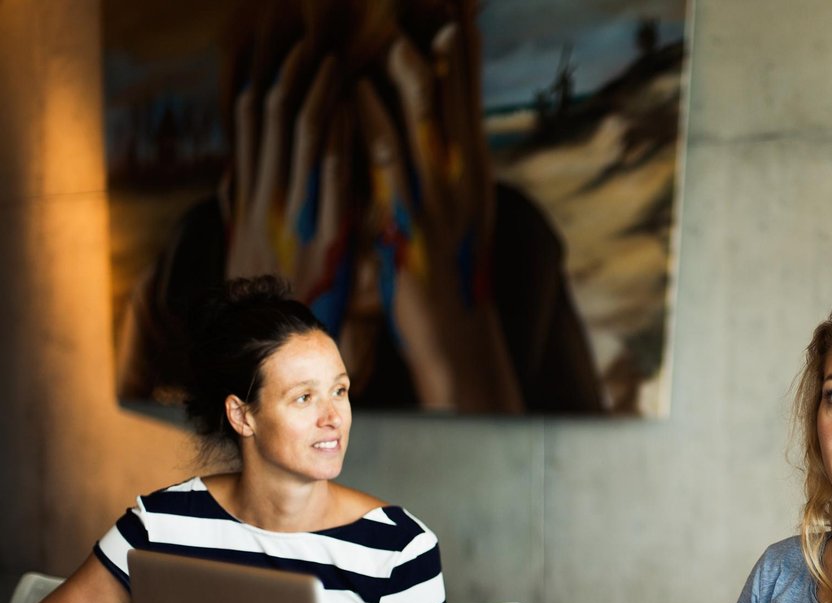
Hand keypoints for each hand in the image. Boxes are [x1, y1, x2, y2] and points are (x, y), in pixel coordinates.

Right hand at [226, 47, 354, 320]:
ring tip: (336, 62)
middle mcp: (271, 200)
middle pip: (278, 119)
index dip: (266, 80)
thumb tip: (230, 172)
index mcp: (253, 195)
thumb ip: (239, 206)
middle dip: (297, 76)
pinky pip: (332, 179)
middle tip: (315, 42)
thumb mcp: (246, 245)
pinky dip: (340, 141)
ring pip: (303, 139)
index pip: (253, 122)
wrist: (277, 342)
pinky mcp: (330, 237)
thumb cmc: (269, 290)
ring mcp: (299, 216)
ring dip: (321, 96)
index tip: (280, 51)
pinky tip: (351, 112)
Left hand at [356, 23, 521, 411]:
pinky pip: (386, 158)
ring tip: (381, 27)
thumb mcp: (453, 213)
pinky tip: (352, 90)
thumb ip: (440, 169)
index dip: (460, 42)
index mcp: (472, 167)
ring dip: (400, 65)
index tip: (452, 3)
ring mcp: (438, 195)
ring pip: (422, 113)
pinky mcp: (406, 218)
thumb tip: (431, 129)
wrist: (454, 332)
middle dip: (439, 37)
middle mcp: (462, 173)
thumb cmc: (448, 272)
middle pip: (453, 88)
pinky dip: (370, 118)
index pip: (468, 91)